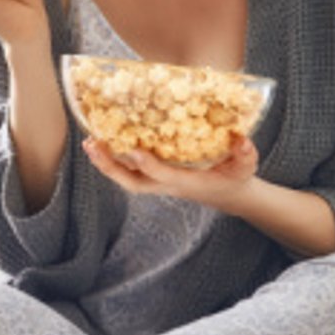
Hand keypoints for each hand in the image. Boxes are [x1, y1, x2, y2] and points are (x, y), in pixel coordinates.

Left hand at [81, 134, 258, 210]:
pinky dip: (112, 160)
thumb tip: (242, 140)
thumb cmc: (235, 177)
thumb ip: (245, 154)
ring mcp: (158, 183)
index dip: (148, 165)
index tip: (134, 150)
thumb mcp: (245, 166)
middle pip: (132, 183)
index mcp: (186, 182)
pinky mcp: (154, 177)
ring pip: (125, 179)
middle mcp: (167, 185)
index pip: (163, 175)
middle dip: (111, 167)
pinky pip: (128, 172)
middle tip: (94, 146)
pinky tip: (100, 144)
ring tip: (89, 143)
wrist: (228, 194)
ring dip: (105, 163)